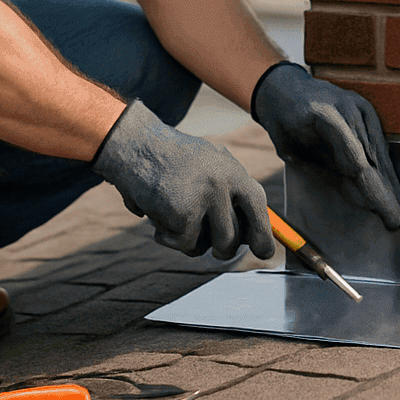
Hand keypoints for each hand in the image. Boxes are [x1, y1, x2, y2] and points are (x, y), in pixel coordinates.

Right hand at [91, 100, 275, 260]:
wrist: (135, 147)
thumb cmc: (169, 160)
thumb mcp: (207, 167)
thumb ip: (228, 192)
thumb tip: (249, 235)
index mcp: (233, 170)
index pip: (259, 206)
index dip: (263, 234)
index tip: (263, 252)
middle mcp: (225, 183)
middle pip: (237, 236)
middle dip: (225, 250)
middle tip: (216, 251)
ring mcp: (206, 198)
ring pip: (215, 245)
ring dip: (195, 244)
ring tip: (177, 222)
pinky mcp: (185, 213)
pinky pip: (186, 244)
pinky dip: (169, 237)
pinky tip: (158, 215)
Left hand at [251, 62, 399, 229]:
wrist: (283, 86)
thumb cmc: (282, 122)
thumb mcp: (291, 150)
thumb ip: (323, 169)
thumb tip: (357, 195)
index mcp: (322, 116)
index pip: (355, 160)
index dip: (372, 188)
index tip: (383, 211)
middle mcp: (346, 108)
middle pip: (373, 158)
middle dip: (386, 192)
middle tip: (398, 222)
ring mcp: (359, 106)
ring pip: (379, 153)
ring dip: (390, 183)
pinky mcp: (367, 109)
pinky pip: (378, 143)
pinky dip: (385, 168)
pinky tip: (393, 189)